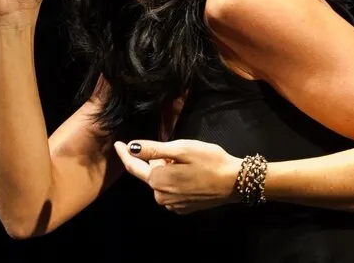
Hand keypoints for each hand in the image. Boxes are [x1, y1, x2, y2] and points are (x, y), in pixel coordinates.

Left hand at [113, 139, 242, 214]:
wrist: (235, 182)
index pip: (134, 167)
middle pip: (151, 172)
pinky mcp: (183, 208)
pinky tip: (191, 175)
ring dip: (168, 170)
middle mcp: (161, 196)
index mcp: (158, 180)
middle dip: (159, 160)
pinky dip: (176, 181)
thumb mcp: (181, 149)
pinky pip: (171, 191)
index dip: (125, 154)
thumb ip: (153, 149)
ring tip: (188, 163)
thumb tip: (131, 147)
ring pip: (162, 181)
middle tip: (178, 151)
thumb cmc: (209, 161)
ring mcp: (172, 205)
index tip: (118, 144)